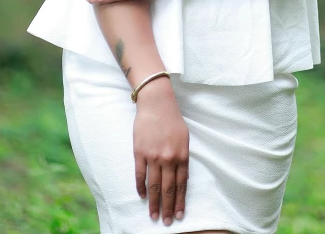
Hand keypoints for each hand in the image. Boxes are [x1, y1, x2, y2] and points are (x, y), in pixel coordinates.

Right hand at [134, 78, 189, 223]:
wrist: (156, 103)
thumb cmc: (172, 119)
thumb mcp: (184, 138)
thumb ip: (183, 158)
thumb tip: (182, 178)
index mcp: (182, 155)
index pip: (181, 184)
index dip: (180, 201)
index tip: (179, 215)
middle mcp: (168, 158)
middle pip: (168, 189)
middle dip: (168, 208)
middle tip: (166, 222)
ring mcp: (153, 156)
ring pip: (154, 185)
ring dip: (154, 203)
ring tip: (154, 216)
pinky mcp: (140, 152)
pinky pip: (140, 175)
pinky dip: (140, 187)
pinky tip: (142, 196)